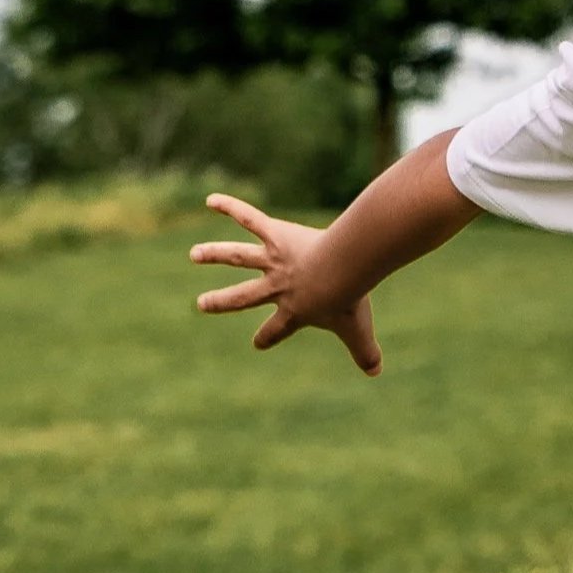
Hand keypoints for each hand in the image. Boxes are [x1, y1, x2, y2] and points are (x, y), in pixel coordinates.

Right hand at [190, 192, 383, 375]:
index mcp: (293, 310)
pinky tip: (212, 200)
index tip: (259, 342)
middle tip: (202, 304)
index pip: (276, 329)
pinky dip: (231, 207)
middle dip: (222, 302)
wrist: (343, 267)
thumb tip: (377, 372)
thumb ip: (364, 352)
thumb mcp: (356, 328)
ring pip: (239, 256)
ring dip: (215, 254)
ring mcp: (274, 260)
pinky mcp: (277, 234)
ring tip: (194, 254)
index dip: (268, 337)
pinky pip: (251, 218)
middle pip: (243, 297)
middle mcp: (277, 286)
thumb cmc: (349, 297)